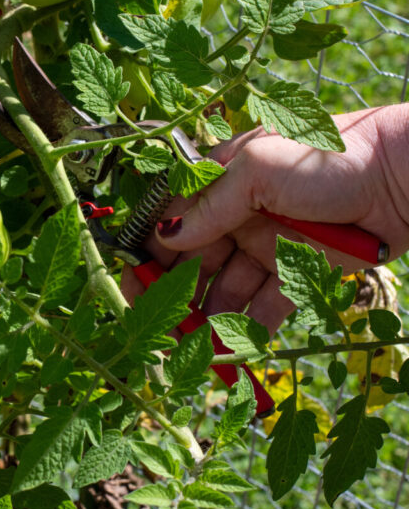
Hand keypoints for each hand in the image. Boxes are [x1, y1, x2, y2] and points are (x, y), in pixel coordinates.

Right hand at [121, 106, 408, 332]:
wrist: (403, 178)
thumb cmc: (328, 159)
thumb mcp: (259, 170)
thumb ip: (209, 205)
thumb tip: (163, 237)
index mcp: (225, 179)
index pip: (174, 216)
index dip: (149, 247)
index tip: (128, 278)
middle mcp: (241, 214)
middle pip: (194, 259)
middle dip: (171, 291)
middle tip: (152, 323)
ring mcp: (268, 246)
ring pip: (224, 289)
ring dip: (204, 316)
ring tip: (187, 344)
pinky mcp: (298, 275)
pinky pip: (263, 309)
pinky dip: (245, 330)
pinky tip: (226, 350)